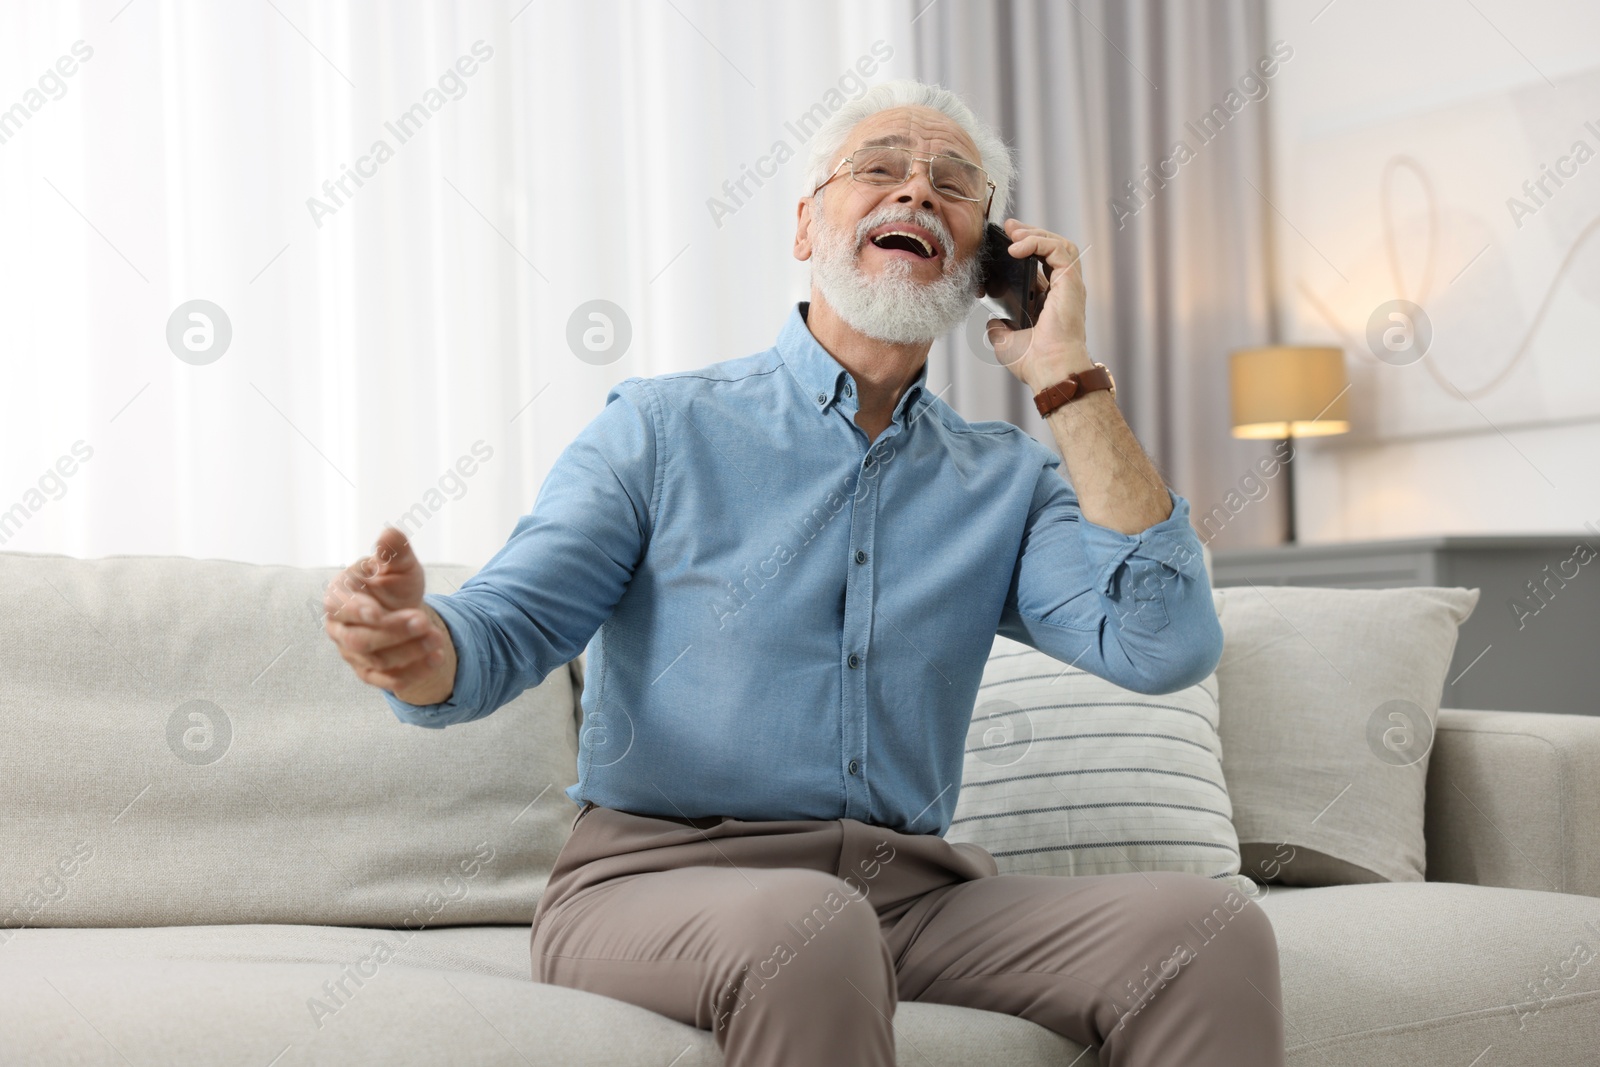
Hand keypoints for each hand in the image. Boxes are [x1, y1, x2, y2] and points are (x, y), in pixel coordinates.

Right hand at [324, 526, 445, 693]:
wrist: (404, 612)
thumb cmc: (395, 584)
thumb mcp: (400, 565)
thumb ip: (394, 551)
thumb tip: (390, 533)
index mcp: (339, 596)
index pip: (342, 608)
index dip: (359, 611)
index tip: (379, 612)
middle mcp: (340, 628)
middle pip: (360, 639)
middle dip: (393, 632)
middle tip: (424, 622)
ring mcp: (352, 653)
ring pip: (376, 660)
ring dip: (409, 652)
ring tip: (438, 638)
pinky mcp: (369, 672)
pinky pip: (387, 680)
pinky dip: (413, 673)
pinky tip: (437, 660)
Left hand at [984, 218, 1093, 389]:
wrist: (1049, 371)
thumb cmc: (1034, 362)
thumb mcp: (1005, 341)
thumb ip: (999, 327)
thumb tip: (992, 320)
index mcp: (1050, 301)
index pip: (1041, 264)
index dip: (1026, 248)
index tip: (1004, 240)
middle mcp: (1062, 290)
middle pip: (1052, 248)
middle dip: (1030, 233)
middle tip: (1008, 227)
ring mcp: (1069, 285)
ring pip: (1060, 244)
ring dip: (1036, 234)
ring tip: (1013, 233)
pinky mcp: (1071, 283)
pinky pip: (1059, 250)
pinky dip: (1038, 243)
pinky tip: (1017, 247)